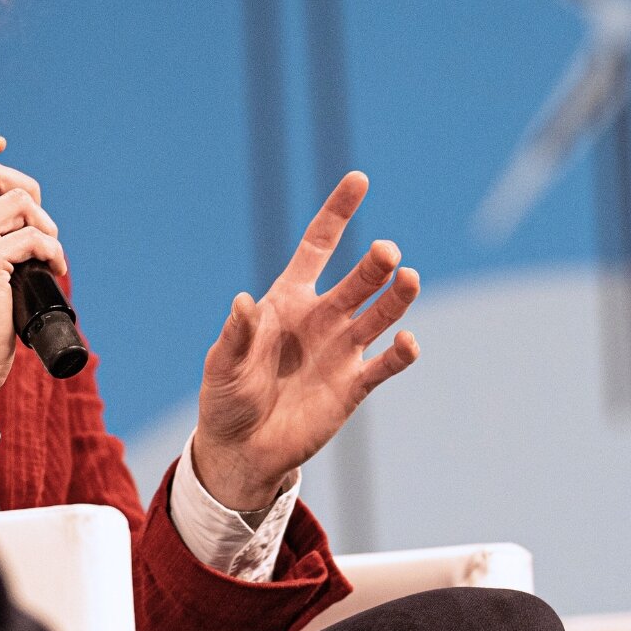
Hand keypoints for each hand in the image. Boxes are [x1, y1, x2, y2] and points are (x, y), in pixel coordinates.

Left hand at [193, 172, 420, 510]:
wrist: (242, 450)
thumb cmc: (226, 399)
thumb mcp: (222, 366)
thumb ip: (236, 335)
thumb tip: (243, 302)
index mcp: (287, 299)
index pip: (318, 245)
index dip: (338, 213)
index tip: (359, 180)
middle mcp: (321, 317)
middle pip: (357, 280)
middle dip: (375, 264)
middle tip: (386, 254)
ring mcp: (341, 350)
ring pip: (379, 314)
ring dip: (396, 298)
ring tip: (409, 281)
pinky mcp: (354, 385)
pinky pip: (385, 363)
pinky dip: (400, 352)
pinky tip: (406, 343)